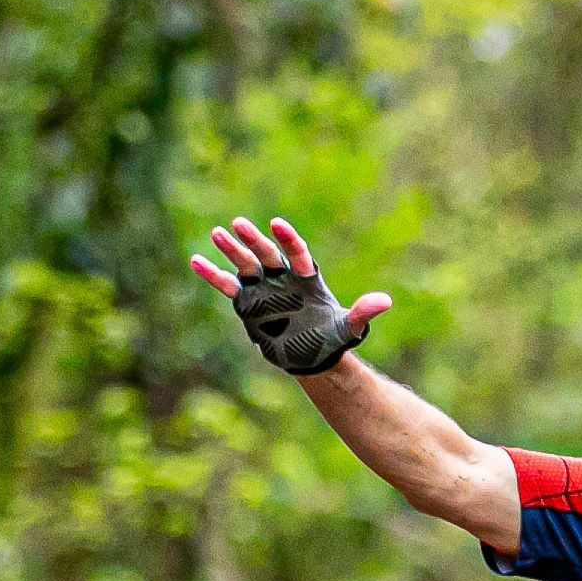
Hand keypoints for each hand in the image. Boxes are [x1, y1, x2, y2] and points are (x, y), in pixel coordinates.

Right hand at [188, 217, 392, 377]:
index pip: (296, 253)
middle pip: (267, 254)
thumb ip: (361, 313)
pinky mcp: (248, 303)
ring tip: (217, 233)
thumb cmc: (332, 340)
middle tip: (239, 224)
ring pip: (246, 265)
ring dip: (232, 250)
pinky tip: (196, 261)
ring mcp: (264, 289)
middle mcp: (283, 279)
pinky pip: (228, 286)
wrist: (312, 356)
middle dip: (254, 241)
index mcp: (307, 279)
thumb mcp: (348, 329)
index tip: (277, 224)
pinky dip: (213, 275)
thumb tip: (385, 302)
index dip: (287, 240)